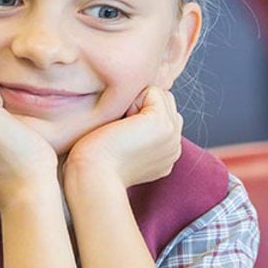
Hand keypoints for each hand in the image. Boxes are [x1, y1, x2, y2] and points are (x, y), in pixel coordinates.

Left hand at [64, 87, 181, 189]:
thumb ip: (139, 131)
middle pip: (165, 102)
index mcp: (167, 155)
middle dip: (141, 106)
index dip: (139, 114)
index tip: (120, 137)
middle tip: (119, 131)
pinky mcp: (162, 124)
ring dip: (136, 103)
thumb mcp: (124, 147)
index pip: (164, 115)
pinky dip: (132, 100)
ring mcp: (172, 135)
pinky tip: (121, 124)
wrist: (93, 176)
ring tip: (121, 128)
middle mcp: (174, 146)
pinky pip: (152, 91)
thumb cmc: (96, 163)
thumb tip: (135, 111)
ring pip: (160, 95)